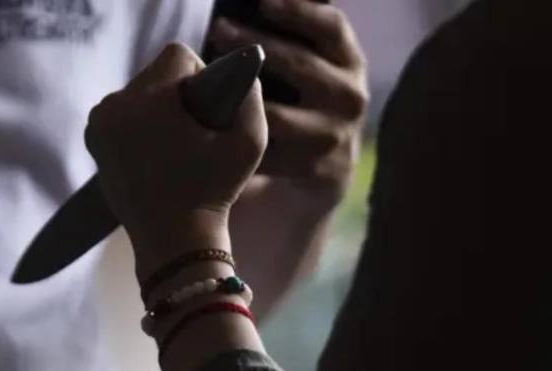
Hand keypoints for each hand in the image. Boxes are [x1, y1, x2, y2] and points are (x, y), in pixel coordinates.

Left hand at [85, 43, 267, 262]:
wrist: (173, 242)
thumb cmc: (213, 192)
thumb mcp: (250, 141)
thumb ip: (250, 95)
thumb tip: (240, 73)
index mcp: (147, 101)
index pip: (178, 56)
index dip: (202, 78)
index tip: (208, 113)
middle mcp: (114, 106)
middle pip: (156, 73)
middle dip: (177, 94)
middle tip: (193, 135)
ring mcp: (98, 124)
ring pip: (138, 92)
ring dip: (158, 108)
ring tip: (175, 147)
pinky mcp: (94, 141)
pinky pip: (122, 113)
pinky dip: (139, 123)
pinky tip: (156, 152)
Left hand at [210, 0, 367, 208]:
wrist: (323, 170)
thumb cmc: (302, 104)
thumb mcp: (307, 71)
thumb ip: (290, 44)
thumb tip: (244, 16)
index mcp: (350, 62)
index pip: (332, 27)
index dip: (300, 11)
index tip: (262, 1)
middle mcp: (350, 96)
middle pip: (300, 64)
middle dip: (253, 44)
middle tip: (218, 30)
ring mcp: (335, 135)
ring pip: (278, 116)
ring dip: (239, 100)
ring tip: (205, 85)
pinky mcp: (318, 169)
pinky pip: (269, 154)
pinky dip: (237, 143)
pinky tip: (210, 132)